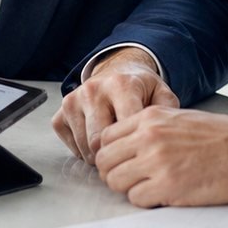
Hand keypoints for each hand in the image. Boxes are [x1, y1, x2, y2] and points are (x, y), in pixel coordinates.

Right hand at [52, 48, 177, 163]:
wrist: (117, 71)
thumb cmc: (140, 88)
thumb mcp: (161, 94)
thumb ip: (167, 114)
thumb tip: (161, 137)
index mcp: (120, 85)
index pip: (123, 127)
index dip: (134, 146)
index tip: (142, 153)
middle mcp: (93, 90)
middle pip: (99, 141)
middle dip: (114, 155)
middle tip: (126, 156)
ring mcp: (73, 101)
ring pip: (84, 147)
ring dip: (100, 155)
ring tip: (114, 147)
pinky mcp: (60, 113)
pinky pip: (70, 145)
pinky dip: (84, 151)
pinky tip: (98, 140)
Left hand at [95, 109, 227, 206]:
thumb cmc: (221, 137)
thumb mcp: (179, 118)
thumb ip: (149, 129)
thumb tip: (125, 149)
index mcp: (150, 118)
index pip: (106, 137)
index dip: (112, 154)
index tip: (123, 163)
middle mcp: (149, 137)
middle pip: (104, 160)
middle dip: (114, 173)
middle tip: (132, 180)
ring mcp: (157, 161)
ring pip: (115, 181)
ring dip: (129, 188)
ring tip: (149, 188)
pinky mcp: (168, 186)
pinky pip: (136, 198)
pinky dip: (146, 201)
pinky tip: (164, 195)